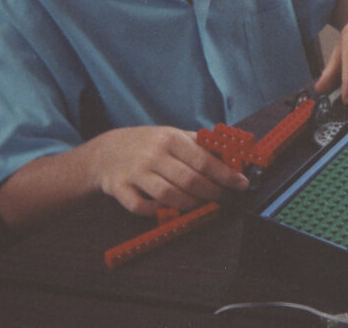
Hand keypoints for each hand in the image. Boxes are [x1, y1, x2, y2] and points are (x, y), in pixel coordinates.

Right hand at [91, 126, 249, 215]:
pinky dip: (157, 211)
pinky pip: (141, 207)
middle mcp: (153, 155)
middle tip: (222, 197)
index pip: (203, 160)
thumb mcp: (173, 135)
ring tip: (200, 204)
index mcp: (170, 138)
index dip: (225, 174)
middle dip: (211, 192)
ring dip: (189, 204)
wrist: (106, 151)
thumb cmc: (148, 144)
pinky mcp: (120, 189)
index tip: (241, 183)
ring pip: (168, 195)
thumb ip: (199, 145)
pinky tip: (169, 208)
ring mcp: (135, 173)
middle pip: (189, 180)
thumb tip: (231, 157)